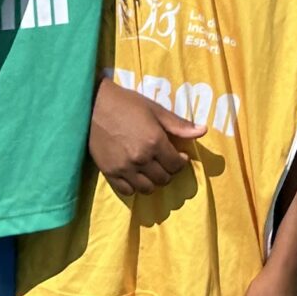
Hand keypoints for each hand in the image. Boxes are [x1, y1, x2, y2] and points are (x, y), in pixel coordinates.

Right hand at [89, 78, 204, 198]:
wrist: (93, 106)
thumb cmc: (127, 103)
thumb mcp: (156, 109)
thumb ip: (179, 124)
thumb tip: (203, 131)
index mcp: (155, 141)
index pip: (176, 164)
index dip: (181, 161)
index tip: (179, 155)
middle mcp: (141, 158)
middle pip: (164, 178)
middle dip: (169, 171)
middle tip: (165, 161)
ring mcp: (124, 168)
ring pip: (148, 189)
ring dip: (154, 181)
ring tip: (152, 170)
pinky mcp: (109, 173)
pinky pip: (127, 191)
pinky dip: (135, 187)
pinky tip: (136, 175)